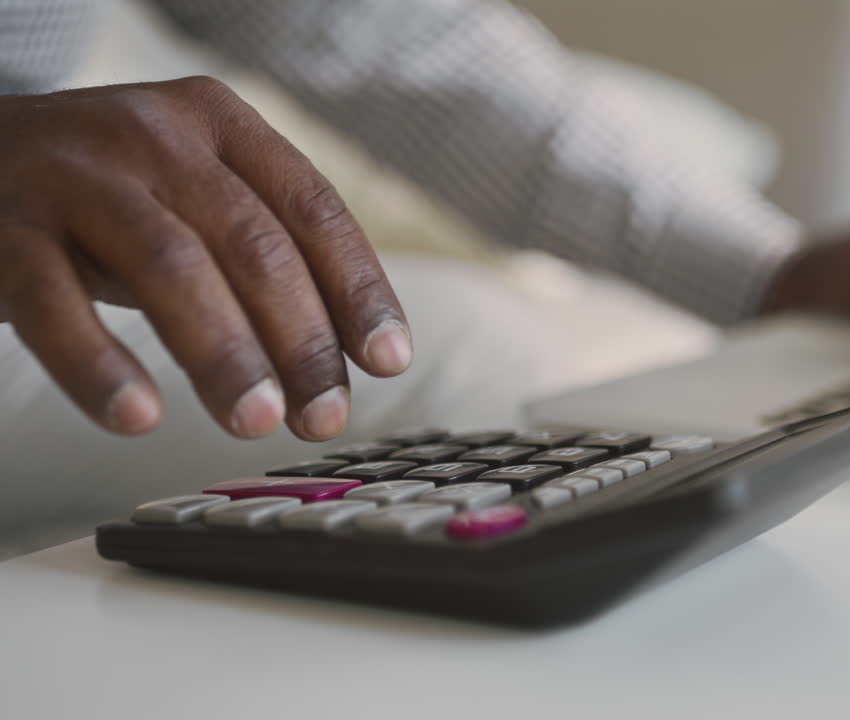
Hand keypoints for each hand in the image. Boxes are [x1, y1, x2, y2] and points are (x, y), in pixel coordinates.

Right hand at [0, 77, 411, 439]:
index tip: (389, 360)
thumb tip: (337, 365)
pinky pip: (53, 303)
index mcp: (219, 124)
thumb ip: (261, 259)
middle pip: (254, 245)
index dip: (359, 289)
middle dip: (301, 342)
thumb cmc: (110, 197)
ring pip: (170, 269)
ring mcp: (76, 176)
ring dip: (224, 355)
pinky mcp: (3, 227)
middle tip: (324, 417)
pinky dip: (99, 366)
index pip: (314, 209)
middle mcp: (154, 136)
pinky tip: (137, 417)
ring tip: (257, 421)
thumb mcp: (194, 198)